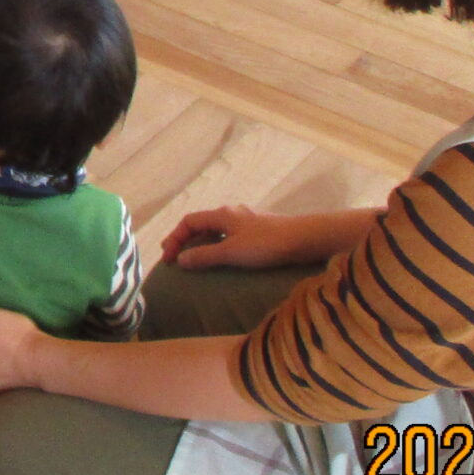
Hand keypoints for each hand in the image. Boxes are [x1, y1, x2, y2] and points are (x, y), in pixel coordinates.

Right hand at [160, 205, 339, 270]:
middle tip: (174, 258)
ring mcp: (245, 221)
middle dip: (184, 240)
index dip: (175, 239)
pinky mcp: (258, 231)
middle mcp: (231, 214)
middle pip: (200, 224)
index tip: (168, 259)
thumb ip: (205, 256)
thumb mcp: (232, 252)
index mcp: (221, 215)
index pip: (188, 222)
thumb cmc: (267, 244)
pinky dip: (216, 245)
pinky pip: (228, 236)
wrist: (304, 239)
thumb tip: (181, 260)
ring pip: (215, 230)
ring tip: (194, 260)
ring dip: (201, 243)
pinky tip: (222, 257)